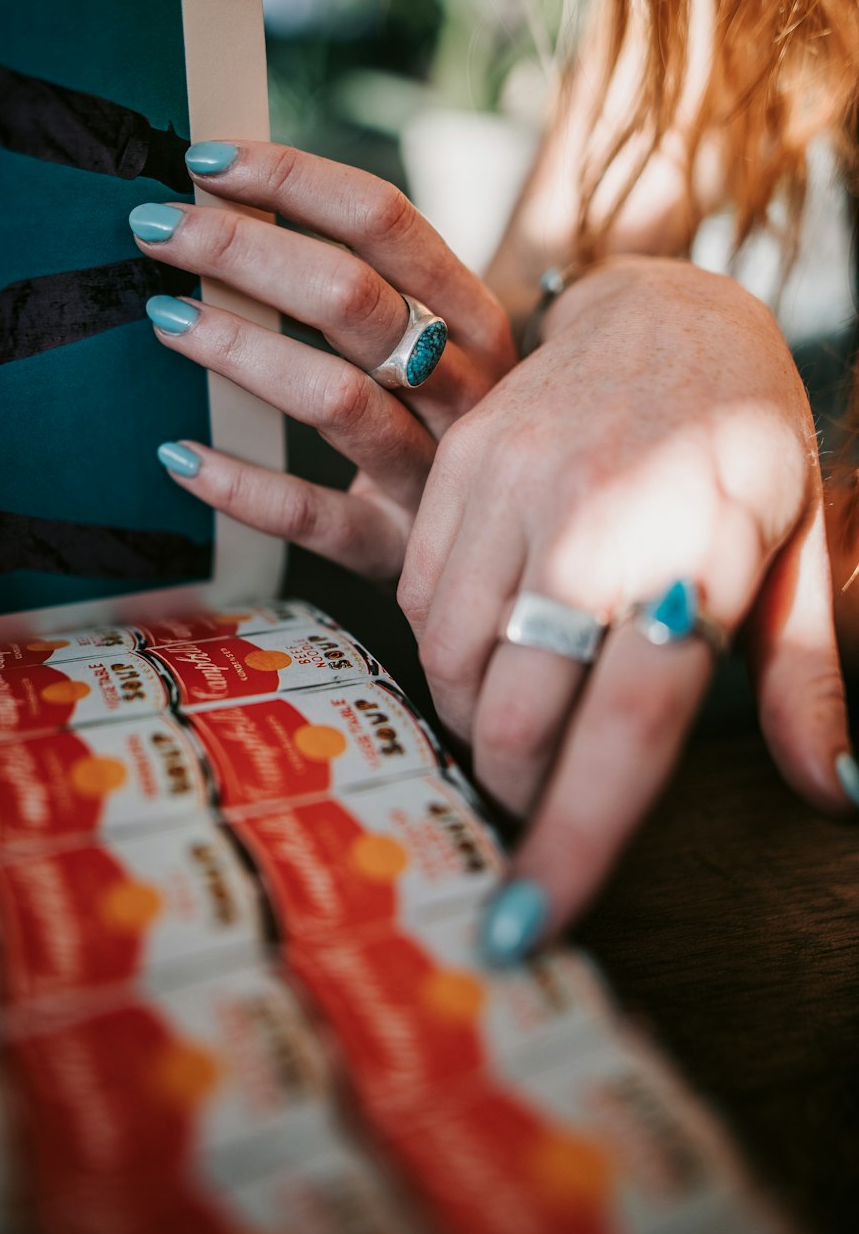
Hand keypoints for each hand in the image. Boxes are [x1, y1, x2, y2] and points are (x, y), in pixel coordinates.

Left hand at [128, 140, 516, 577]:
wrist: (528, 534)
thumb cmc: (447, 420)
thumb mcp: (435, 343)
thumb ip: (369, 288)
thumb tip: (233, 205)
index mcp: (472, 320)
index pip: (386, 223)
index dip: (292, 181)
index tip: (205, 159)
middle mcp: (466, 390)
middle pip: (353, 301)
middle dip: (244, 251)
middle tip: (156, 229)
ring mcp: (433, 473)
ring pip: (335, 400)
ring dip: (240, 349)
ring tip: (165, 317)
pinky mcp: (393, 547)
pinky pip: (312, 516)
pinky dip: (240, 484)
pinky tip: (178, 454)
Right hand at [397, 255, 855, 953]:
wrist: (667, 309)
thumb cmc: (746, 443)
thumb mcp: (799, 551)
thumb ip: (806, 679)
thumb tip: (840, 795)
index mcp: (697, 557)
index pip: (628, 730)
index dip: (576, 839)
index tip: (529, 924)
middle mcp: (595, 523)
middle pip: (521, 716)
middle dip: (523, 787)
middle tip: (549, 790)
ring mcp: (513, 489)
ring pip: (457, 665)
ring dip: (483, 720)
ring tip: (529, 704)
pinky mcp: (460, 468)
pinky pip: (418, 603)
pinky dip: (448, 653)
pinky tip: (495, 638)